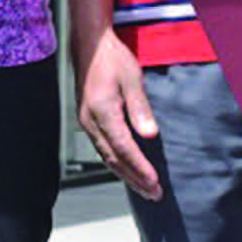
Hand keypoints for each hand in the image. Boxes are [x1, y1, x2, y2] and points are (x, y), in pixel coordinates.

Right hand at [74, 31, 161, 199]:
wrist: (89, 46)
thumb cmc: (111, 59)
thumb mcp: (132, 79)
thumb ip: (140, 108)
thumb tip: (150, 135)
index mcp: (102, 112)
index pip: (124, 148)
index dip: (140, 168)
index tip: (155, 183)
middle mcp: (90, 121)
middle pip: (114, 159)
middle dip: (135, 179)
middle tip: (154, 195)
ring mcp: (86, 122)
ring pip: (106, 157)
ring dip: (126, 174)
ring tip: (144, 188)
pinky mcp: (88, 120)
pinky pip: (102, 148)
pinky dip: (116, 162)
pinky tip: (126, 168)